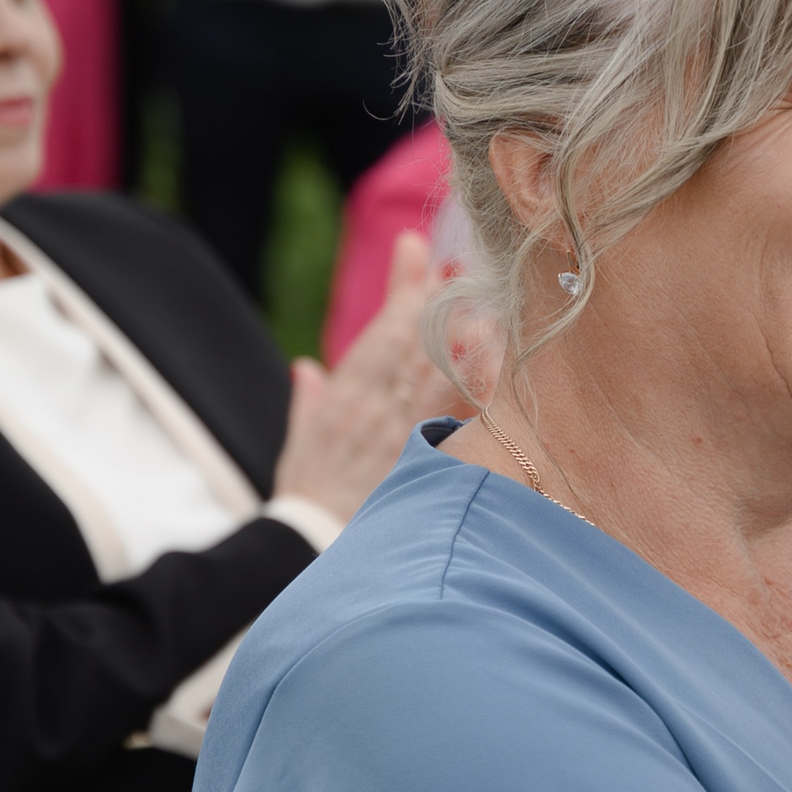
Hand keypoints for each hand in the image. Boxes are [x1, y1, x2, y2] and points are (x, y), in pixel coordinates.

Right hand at [271, 229, 455, 520]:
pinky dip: (472, 385)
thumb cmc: (305, 494)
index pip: (379, 327)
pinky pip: (453, 415)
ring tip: (484, 300)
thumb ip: (309, 400)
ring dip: (462, 333)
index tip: (415, 247)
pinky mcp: (419, 459)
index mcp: (343, 395)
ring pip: (436, 370)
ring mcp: (400, 432)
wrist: (311, 544)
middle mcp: (374, 406)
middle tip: (456, 262)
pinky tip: (493, 361)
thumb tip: (308, 368)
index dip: (400, 287)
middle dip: (434, 298)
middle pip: (412, 340)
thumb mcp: (299, 441)